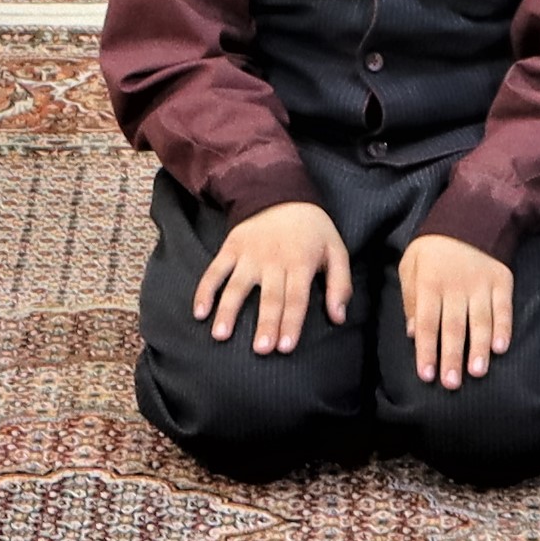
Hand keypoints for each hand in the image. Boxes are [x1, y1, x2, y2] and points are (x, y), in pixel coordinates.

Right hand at [189, 198, 350, 356]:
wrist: (280, 191)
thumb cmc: (312, 229)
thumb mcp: (336, 250)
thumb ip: (340, 284)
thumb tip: (338, 317)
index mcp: (301, 262)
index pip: (296, 298)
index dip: (291, 323)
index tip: (285, 347)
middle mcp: (274, 260)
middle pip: (270, 297)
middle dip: (265, 323)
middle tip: (261, 349)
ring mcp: (249, 254)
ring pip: (237, 286)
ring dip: (228, 311)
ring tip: (221, 335)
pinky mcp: (231, 247)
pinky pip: (215, 271)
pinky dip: (205, 290)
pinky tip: (199, 312)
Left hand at [396, 231, 518, 392]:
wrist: (471, 214)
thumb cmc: (434, 247)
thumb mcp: (410, 264)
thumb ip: (409, 298)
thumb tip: (411, 333)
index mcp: (430, 282)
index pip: (426, 321)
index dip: (426, 349)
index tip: (426, 375)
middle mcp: (456, 285)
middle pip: (453, 326)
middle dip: (451, 356)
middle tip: (451, 383)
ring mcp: (481, 284)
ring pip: (480, 320)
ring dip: (478, 348)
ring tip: (476, 372)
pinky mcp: (502, 281)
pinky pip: (504, 308)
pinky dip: (503, 328)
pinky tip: (501, 348)